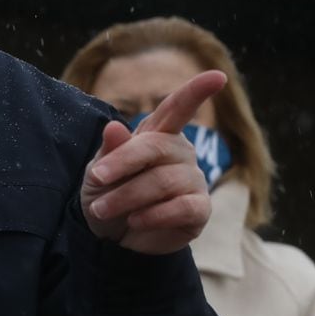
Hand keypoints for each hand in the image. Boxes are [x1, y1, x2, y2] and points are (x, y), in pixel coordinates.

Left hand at [80, 71, 226, 254]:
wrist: (113, 238)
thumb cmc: (108, 194)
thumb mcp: (98, 172)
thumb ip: (109, 151)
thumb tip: (114, 126)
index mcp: (158, 134)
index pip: (178, 107)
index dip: (197, 91)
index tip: (218, 76)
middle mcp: (181, 153)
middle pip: (156, 148)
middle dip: (122, 164)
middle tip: (96, 179)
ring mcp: (194, 180)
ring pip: (163, 181)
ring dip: (127, 197)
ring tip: (103, 209)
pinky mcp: (200, 209)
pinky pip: (181, 207)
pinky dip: (153, 215)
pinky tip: (135, 221)